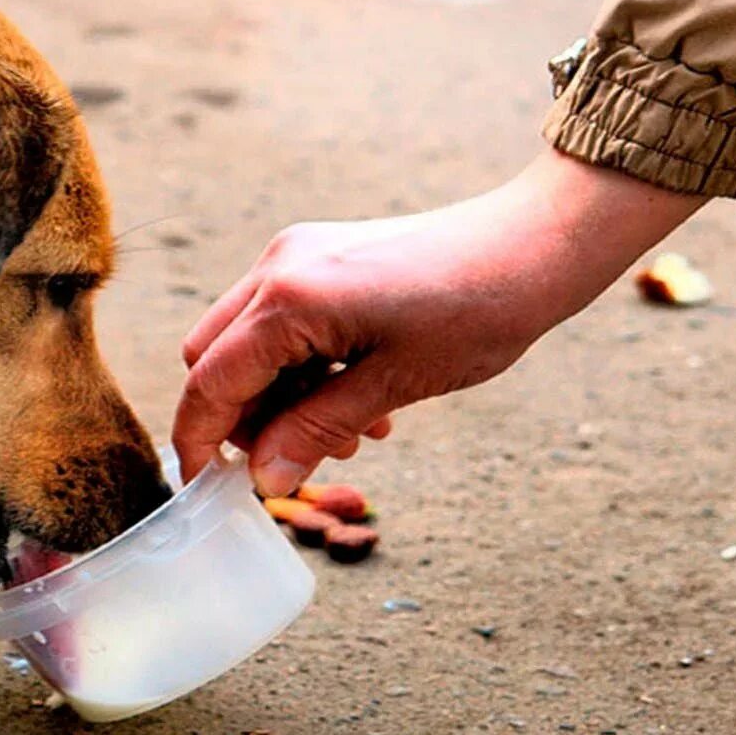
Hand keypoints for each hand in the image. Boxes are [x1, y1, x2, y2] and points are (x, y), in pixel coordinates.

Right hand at [173, 150, 706, 493]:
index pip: (210, 380)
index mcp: (290, 297)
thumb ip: (316, 431)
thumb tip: (264, 481)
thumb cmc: (476, 310)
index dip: (200, 441)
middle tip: (293, 460)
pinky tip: (357, 399)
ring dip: (277, 398)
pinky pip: (281, 322)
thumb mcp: (394, 386)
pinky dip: (300, 369)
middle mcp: (279, 266)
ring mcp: (297, 255)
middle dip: (240, 419)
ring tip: (348, 436)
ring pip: (245, 343)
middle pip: (212, 358)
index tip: (207, 490)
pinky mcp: (320, 256)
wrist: (534, 244)